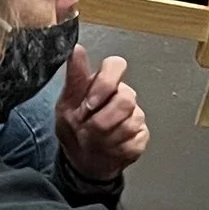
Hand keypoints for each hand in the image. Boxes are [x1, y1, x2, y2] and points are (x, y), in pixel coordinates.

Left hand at [58, 45, 148, 181]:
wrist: (82, 160)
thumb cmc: (74, 128)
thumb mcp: (66, 103)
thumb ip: (75, 78)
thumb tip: (76, 49)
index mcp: (104, 82)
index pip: (116, 65)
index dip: (106, 84)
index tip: (89, 104)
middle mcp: (123, 95)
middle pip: (126, 98)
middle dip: (102, 119)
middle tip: (86, 128)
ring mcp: (135, 116)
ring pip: (130, 123)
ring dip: (106, 136)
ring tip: (94, 139)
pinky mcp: (142, 136)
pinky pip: (134, 141)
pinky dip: (116, 148)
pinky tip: (107, 147)